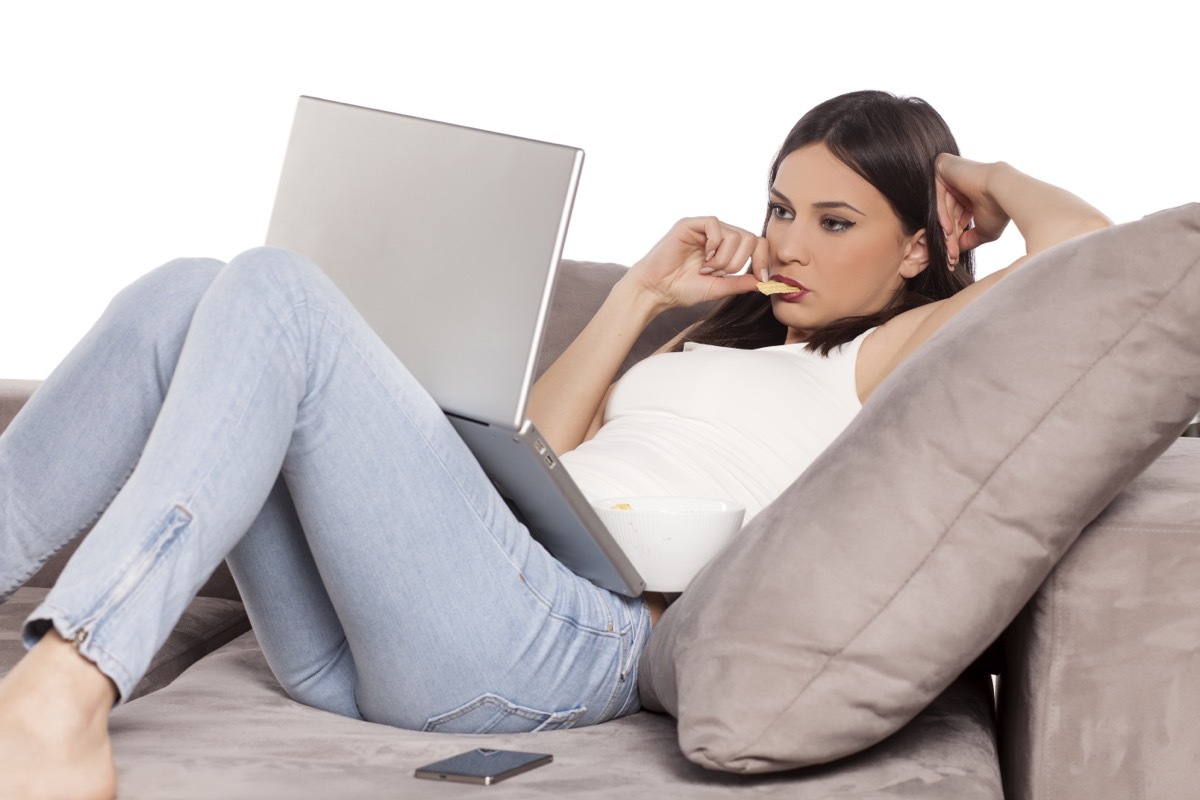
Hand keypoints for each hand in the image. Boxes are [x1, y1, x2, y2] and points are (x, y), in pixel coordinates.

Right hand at [626, 216, 765, 308]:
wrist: (657, 290)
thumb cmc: (682, 289)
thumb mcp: (719, 288)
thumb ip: (740, 283)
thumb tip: (764, 281)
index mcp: (726, 248)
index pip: (756, 244)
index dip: (762, 260)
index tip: (761, 278)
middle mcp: (718, 235)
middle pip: (749, 238)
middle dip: (738, 262)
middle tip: (717, 274)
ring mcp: (704, 229)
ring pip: (734, 234)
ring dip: (723, 259)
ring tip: (705, 269)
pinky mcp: (690, 224)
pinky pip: (715, 225)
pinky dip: (713, 244)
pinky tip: (703, 257)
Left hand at [935, 154, 1011, 267]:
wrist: (1004, 190)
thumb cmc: (999, 209)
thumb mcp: (983, 231)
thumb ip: (968, 240)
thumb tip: (956, 252)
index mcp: (970, 194)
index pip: (956, 217)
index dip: (955, 238)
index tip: (953, 257)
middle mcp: (960, 184)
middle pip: (948, 214)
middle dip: (950, 238)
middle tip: (950, 256)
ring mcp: (950, 174)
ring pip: (943, 208)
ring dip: (946, 231)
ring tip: (950, 248)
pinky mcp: (942, 167)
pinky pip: (938, 195)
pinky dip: (942, 215)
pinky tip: (948, 231)